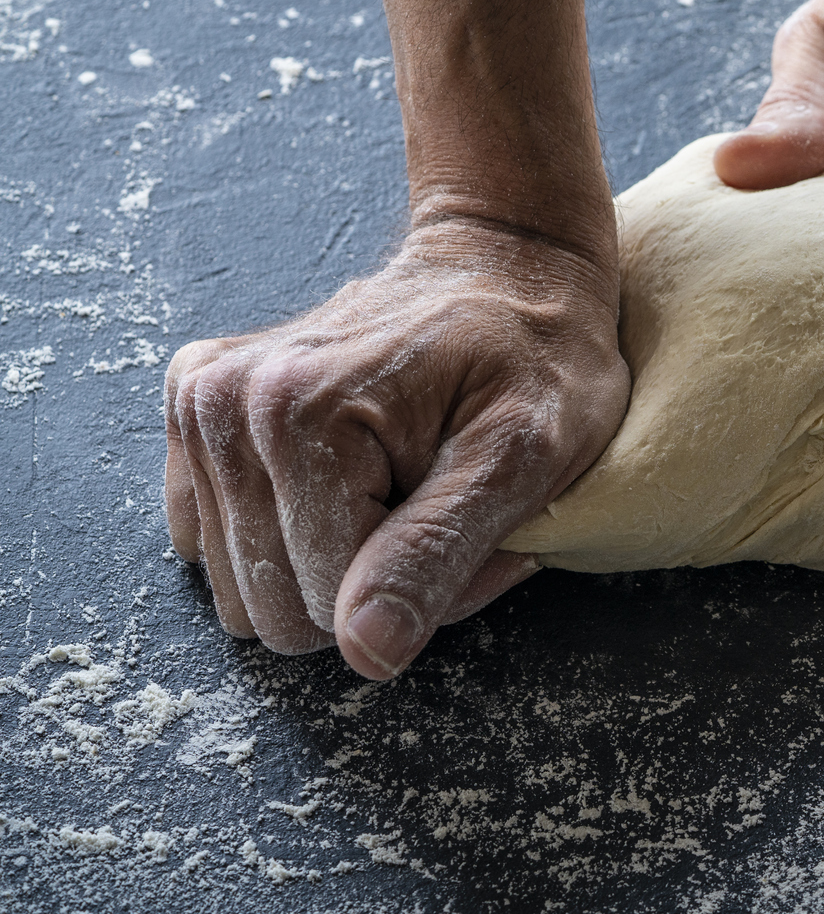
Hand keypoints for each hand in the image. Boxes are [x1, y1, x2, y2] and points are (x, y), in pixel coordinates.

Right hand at [163, 219, 627, 677]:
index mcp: (300, 416)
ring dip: (338, 563)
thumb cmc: (537, 355)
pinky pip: (219, 545)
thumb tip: (366, 651)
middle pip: (278, 608)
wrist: (507, 261)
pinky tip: (358, 477)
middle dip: (373, 586)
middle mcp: (227, 407)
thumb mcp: (526, 455)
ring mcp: (201, 408)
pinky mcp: (195, 413)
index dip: (427, 590)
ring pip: (248, 590)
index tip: (487, 526)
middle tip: (448, 509)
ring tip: (410, 491)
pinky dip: (293, 534)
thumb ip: (440, 551)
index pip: (333, 605)